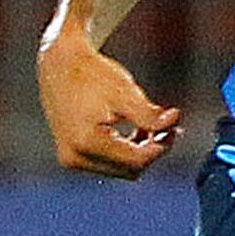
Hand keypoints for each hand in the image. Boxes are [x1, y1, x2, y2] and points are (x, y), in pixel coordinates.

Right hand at [38, 25, 180, 177]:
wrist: (59, 65)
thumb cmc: (92, 74)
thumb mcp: (124, 91)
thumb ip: (148, 114)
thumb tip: (173, 123)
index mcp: (86, 141)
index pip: (136, 160)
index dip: (161, 146)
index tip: (175, 126)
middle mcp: (75, 156)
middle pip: (130, 170)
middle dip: (152, 150)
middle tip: (168, 127)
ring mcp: (71, 159)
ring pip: (121, 170)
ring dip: (139, 152)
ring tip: (152, 127)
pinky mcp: (72, 157)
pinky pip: (109, 164)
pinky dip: (125, 151)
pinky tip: (136, 131)